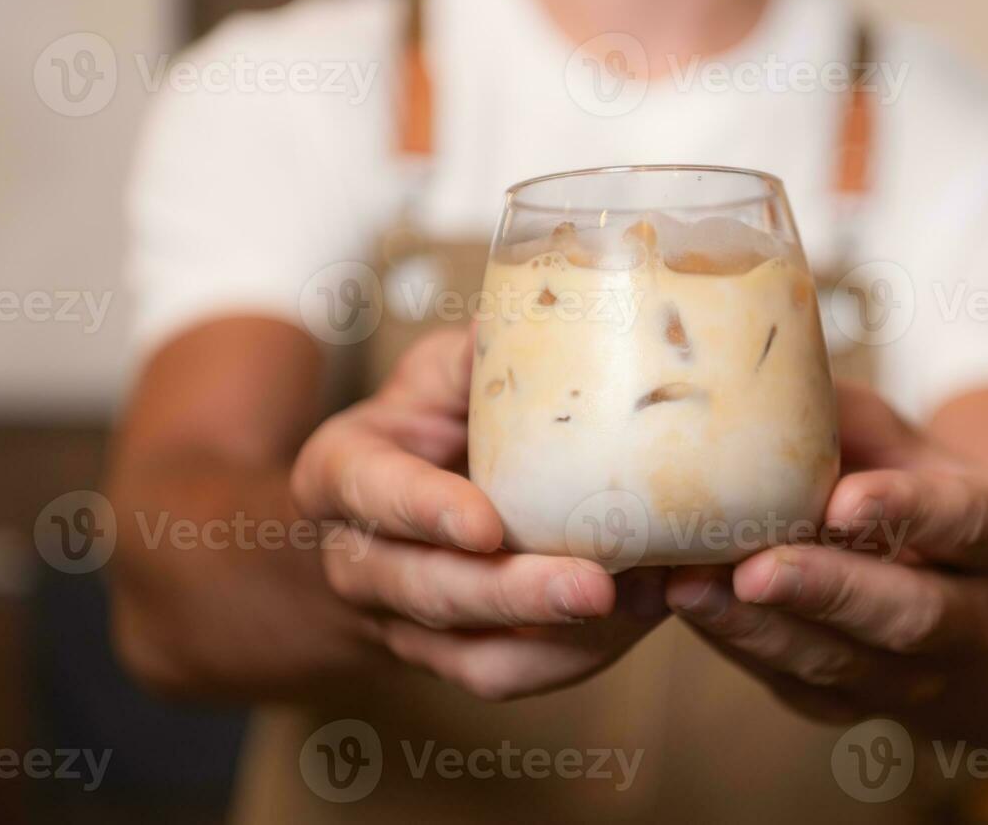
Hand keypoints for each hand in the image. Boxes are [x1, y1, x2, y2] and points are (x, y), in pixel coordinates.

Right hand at [291, 327, 668, 701]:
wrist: (382, 515)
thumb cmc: (426, 424)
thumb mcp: (437, 373)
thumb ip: (483, 353)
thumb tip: (558, 309)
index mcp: (343, 474)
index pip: (373, 493)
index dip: (426, 512)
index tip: (486, 525)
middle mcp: (360, 559)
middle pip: (430, 591)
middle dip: (515, 595)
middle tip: (597, 585)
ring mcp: (402, 623)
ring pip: (473, 655)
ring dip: (563, 639)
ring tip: (644, 603)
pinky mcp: (452, 660)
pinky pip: (510, 677)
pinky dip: (578, 658)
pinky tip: (637, 622)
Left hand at [664, 382, 987, 722]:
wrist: (940, 581)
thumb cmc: (901, 482)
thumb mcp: (892, 437)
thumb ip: (838, 416)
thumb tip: (755, 373)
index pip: (968, 522)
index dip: (908, 512)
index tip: (843, 502)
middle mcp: (977, 615)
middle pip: (911, 614)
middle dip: (827, 591)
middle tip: (755, 568)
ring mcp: (919, 673)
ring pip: (845, 663)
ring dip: (761, 627)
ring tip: (689, 588)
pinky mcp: (856, 704)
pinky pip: (798, 686)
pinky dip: (740, 647)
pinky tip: (690, 609)